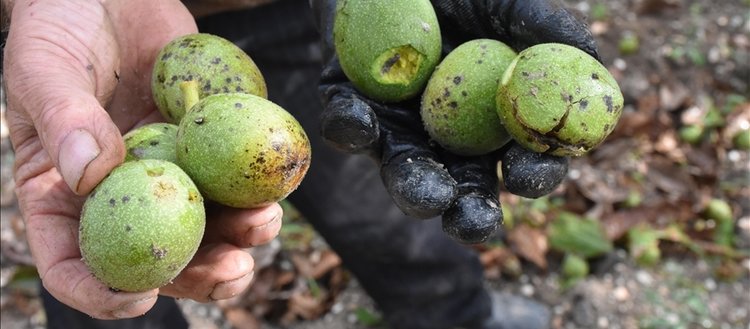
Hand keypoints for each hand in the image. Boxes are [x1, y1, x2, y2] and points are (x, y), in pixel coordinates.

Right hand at [3, 0, 280, 318]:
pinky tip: (274, 188)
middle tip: (234, 270)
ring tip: (263, 223)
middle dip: (199, 274)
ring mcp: (168, 170)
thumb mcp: (45, 64)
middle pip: (157, 255)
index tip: (140, 299)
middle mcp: (120, 190)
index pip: (72, 260)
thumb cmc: (60, 22)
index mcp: (63, 191)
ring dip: (239, 237)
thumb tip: (86, 173)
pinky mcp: (205, 144)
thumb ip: (62, 115)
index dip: (100, 292)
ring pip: (205, 224)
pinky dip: (256, 190)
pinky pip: (232, 178)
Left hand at [311, 0, 593, 242]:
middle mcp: (448, 135)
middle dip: (467, 212)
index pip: (523, 160)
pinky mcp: (351, 111)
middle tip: (468, 221)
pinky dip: (352, 127)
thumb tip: (592, 65)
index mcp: (496, 120)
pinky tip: (359, 118)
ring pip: (404, 171)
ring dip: (413, 187)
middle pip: (462, 187)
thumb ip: (548, 31)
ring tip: (426, 195)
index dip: (530, 174)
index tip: (525, 176)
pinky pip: (348, 128)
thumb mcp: (510, 2)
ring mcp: (397, 129)